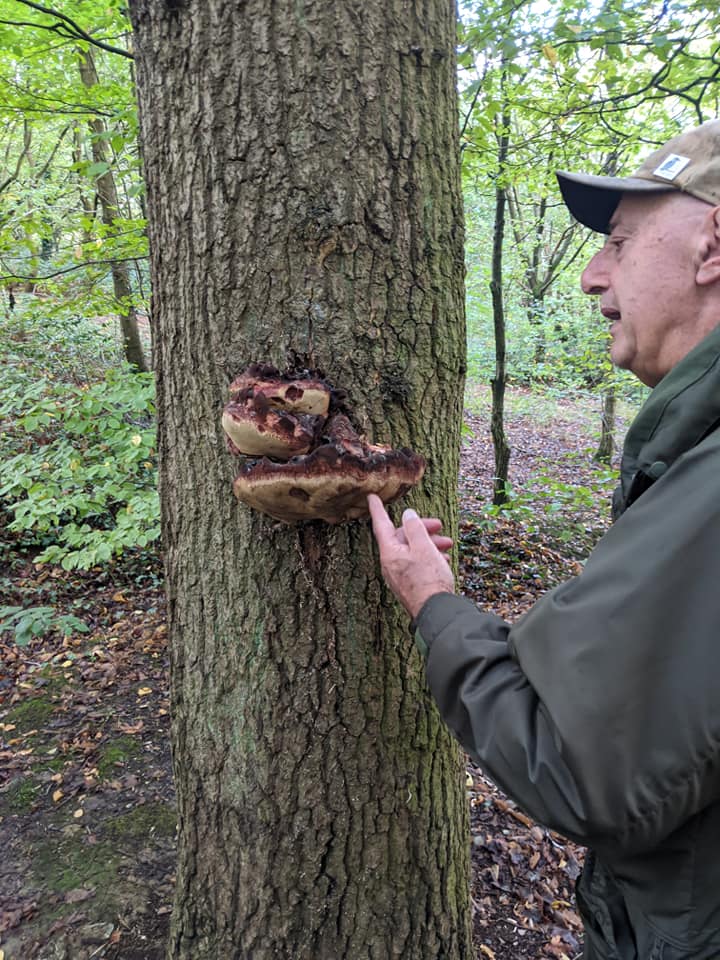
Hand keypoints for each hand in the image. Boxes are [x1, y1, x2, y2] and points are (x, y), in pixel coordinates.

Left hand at [367, 494, 455, 618]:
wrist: (436, 611)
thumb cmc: (429, 579)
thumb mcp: (424, 547)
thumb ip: (415, 528)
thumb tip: (407, 514)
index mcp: (390, 552)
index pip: (381, 525)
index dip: (378, 509)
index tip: (371, 497)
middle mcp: (390, 563)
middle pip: (403, 537)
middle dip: (422, 529)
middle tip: (439, 525)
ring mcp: (399, 574)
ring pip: (412, 550)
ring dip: (430, 543)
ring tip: (447, 545)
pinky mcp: (409, 583)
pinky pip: (416, 563)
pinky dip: (429, 557)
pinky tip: (443, 560)